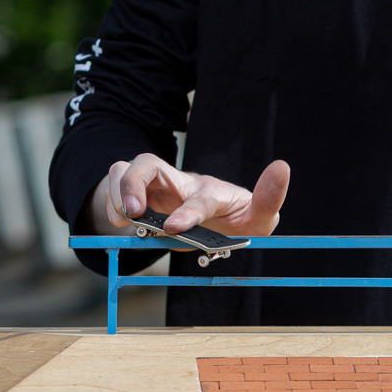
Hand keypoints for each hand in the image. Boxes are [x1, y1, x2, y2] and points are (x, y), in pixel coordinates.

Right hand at [85, 153, 289, 240]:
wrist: (215, 224)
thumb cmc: (236, 219)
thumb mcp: (259, 217)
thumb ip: (269, 198)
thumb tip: (282, 166)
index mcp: (211, 191)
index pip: (200, 196)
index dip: (189, 211)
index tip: (174, 228)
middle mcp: (180, 183)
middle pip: (149, 163)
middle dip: (135, 184)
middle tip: (134, 214)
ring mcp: (155, 187)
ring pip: (125, 169)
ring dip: (116, 192)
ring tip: (123, 221)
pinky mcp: (137, 196)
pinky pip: (112, 187)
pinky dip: (108, 202)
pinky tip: (118, 223)